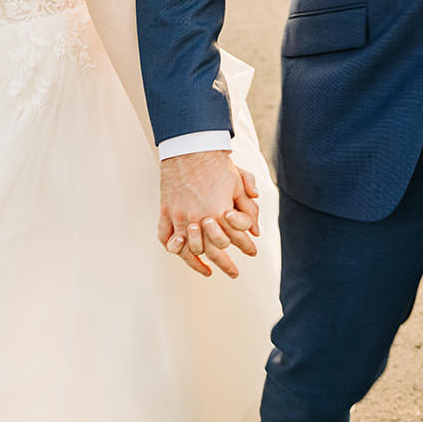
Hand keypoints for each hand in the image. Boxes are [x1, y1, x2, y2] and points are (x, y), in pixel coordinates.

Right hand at [157, 151, 260, 277]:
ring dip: (198, 263)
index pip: (235, 239)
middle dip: (226, 264)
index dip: (247, 248)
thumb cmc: (217, 166)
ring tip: (208, 271)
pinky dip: (174, 250)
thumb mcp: (239, 184)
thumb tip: (256, 230)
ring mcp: (180, 217)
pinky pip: (166, 238)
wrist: (189, 148)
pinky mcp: (167, 212)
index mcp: (218, 212)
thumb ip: (248, 208)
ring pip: (188, 250)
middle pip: (213, 251)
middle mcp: (198, 219)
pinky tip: (183, 254)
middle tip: (234, 272)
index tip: (253, 253)